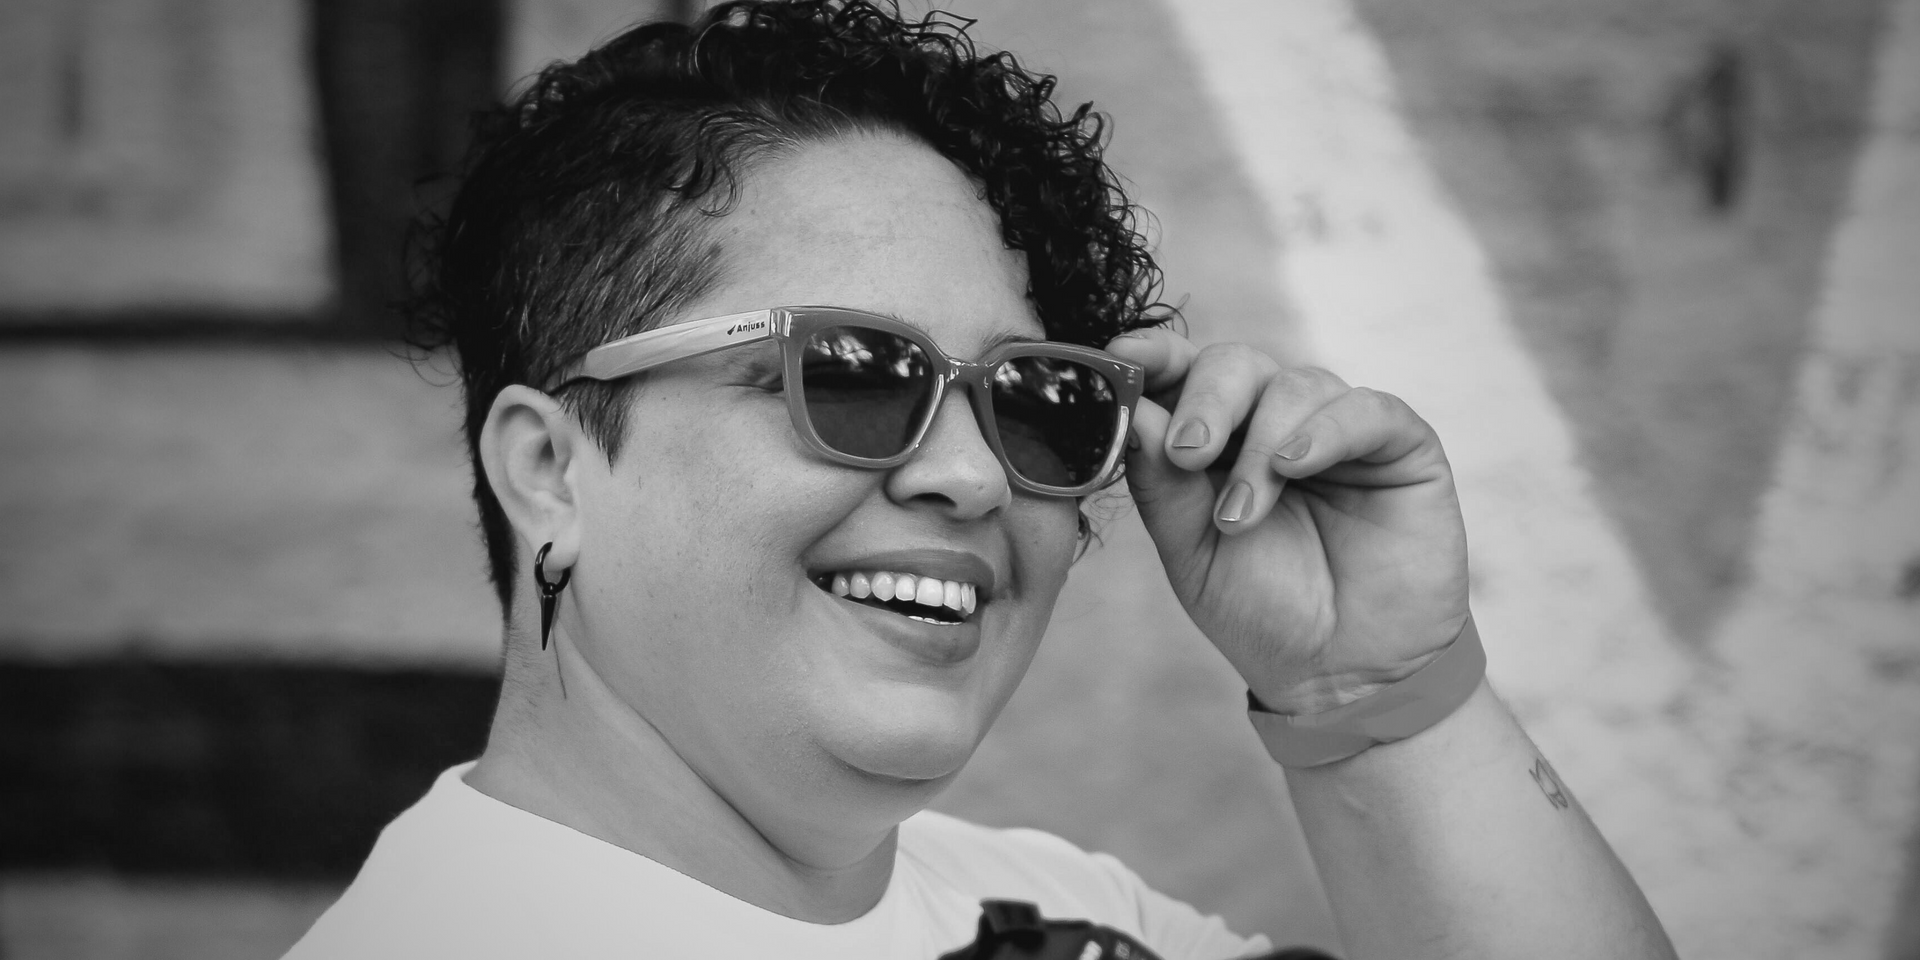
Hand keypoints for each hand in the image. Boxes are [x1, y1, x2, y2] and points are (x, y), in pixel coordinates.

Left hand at [1103, 329, 1470, 713]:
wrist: (1344, 676)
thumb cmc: (1264, 611)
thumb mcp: (1193, 554)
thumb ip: (1161, 485)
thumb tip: (1132, 412)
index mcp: (1218, 440)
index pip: (1183, 373)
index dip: (1152, 356)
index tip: (1121, 360)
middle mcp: (1276, 423)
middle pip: (1236, 363)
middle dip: (1206, 399)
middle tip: (1189, 453)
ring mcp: (1340, 431)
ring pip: (1296, 383)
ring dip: (1262, 444)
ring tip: (1242, 516)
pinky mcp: (1401, 447)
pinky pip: (1366, 409)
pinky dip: (1326, 430)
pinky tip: (1295, 466)